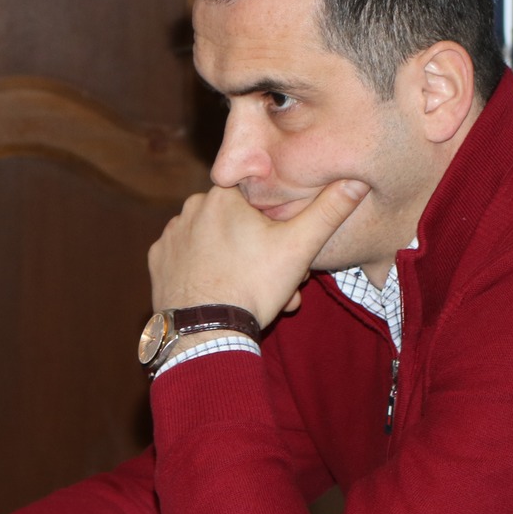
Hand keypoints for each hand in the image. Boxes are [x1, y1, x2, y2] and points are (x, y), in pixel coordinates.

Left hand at [148, 178, 370, 326]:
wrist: (206, 332)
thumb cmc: (253, 286)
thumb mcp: (299, 248)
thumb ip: (328, 211)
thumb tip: (356, 181)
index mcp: (223, 195)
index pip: (258, 201)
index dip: (277, 226)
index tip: (287, 251)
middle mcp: (190, 207)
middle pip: (237, 224)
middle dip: (261, 251)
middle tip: (278, 282)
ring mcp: (170, 235)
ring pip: (214, 243)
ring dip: (236, 263)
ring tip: (252, 293)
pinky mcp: (157, 261)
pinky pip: (189, 259)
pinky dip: (205, 271)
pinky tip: (220, 291)